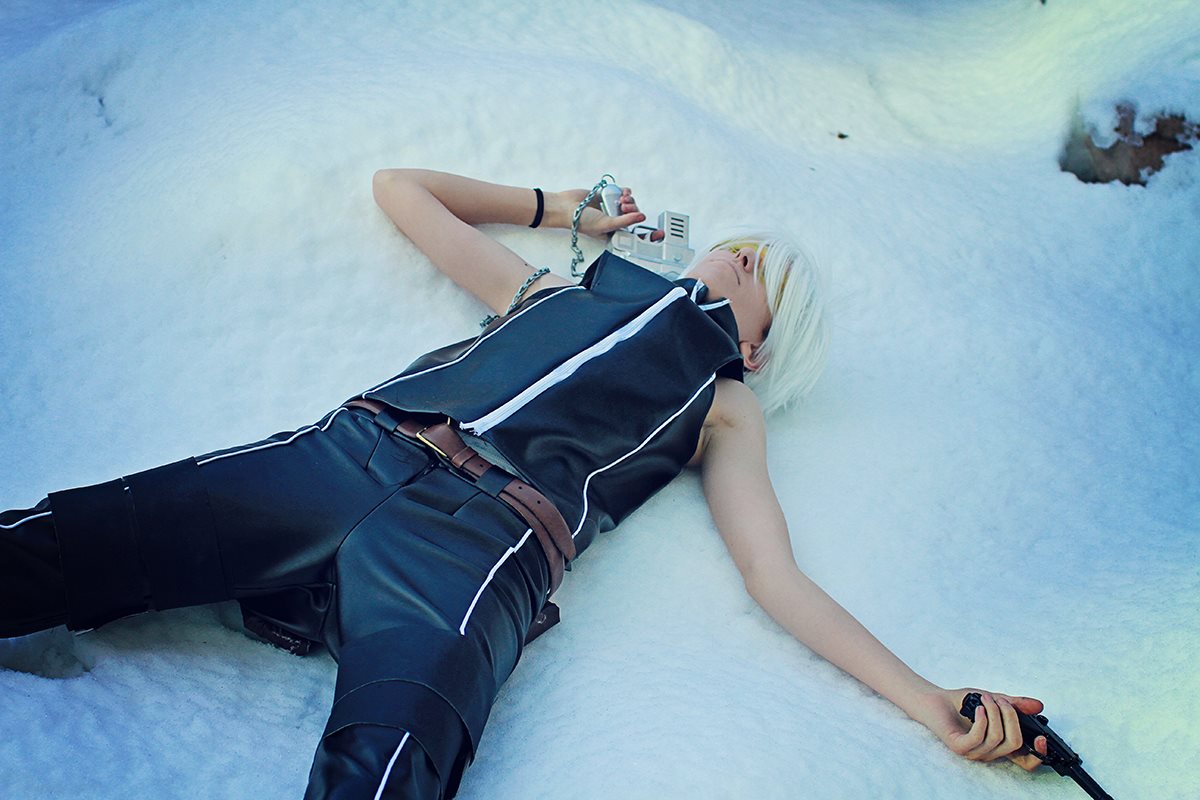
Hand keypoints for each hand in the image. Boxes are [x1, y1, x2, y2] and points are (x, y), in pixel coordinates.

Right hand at [552, 186, 645, 236]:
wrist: (566, 206)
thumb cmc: (580, 221)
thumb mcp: (605, 225)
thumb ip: (624, 221)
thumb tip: (641, 217)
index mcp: (615, 233)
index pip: (635, 236)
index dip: (648, 235)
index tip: (660, 234)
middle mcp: (615, 221)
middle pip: (635, 216)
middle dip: (634, 210)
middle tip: (625, 208)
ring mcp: (612, 208)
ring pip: (630, 204)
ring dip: (630, 201)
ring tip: (621, 200)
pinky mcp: (609, 196)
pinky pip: (623, 193)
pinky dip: (626, 192)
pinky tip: (623, 192)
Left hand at [914, 688, 1048, 770]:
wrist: (935, 699)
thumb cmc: (963, 702)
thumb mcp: (994, 700)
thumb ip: (1015, 704)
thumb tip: (1038, 705)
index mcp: (1000, 746)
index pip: (1026, 761)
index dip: (1038, 754)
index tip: (1042, 737)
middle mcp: (989, 753)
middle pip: (1014, 743)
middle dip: (1011, 717)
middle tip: (1000, 700)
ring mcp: (974, 752)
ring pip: (997, 738)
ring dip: (995, 712)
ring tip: (985, 698)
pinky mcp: (959, 747)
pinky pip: (978, 738)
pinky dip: (982, 719)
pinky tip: (978, 708)